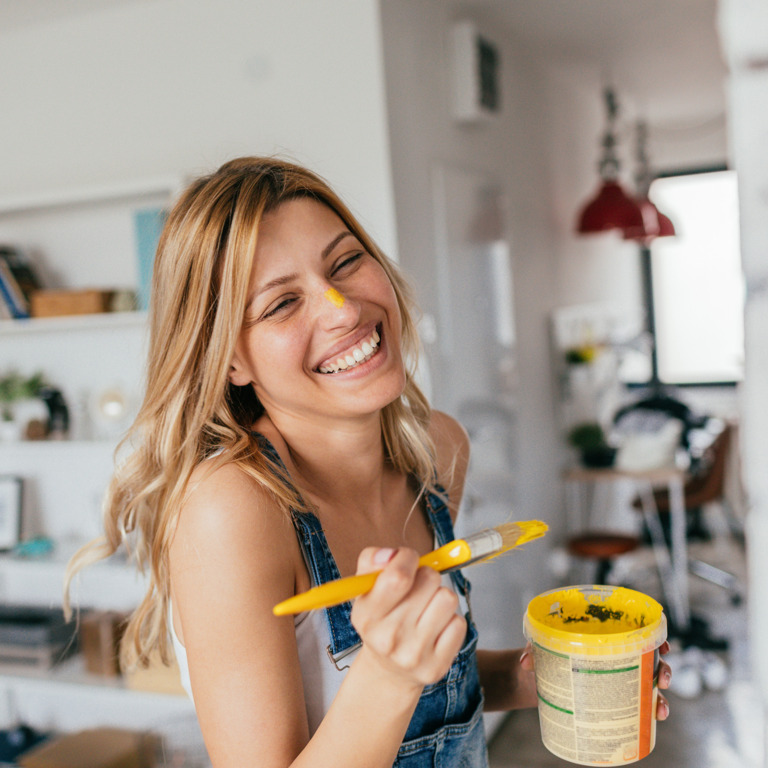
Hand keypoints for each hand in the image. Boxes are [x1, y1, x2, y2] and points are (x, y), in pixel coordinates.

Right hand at [350, 547, 466, 688]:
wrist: (389, 670)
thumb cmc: (381, 619)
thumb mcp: (365, 589)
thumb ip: (372, 561)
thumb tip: (391, 554)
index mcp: (366, 616)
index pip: (398, 576)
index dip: (408, 558)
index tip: (407, 560)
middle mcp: (388, 638)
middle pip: (429, 579)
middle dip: (426, 576)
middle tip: (416, 589)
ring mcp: (414, 655)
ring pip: (448, 598)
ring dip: (440, 597)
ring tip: (427, 608)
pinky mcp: (437, 666)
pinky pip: (459, 623)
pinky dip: (450, 620)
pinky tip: (435, 628)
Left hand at [520, 639, 672, 719]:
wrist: (533, 680)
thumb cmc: (540, 655)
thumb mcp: (537, 649)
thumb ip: (533, 650)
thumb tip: (527, 662)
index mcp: (599, 633)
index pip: (632, 629)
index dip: (652, 635)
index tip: (662, 645)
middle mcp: (613, 653)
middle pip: (646, 656)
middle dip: (662, 667)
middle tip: (663, 678)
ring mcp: (614, 676)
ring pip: (646, 682)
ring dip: (659, 695)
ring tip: (659, 708)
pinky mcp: (610, 697)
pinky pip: (635, 703)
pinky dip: (647, 711)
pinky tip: (653, 720)